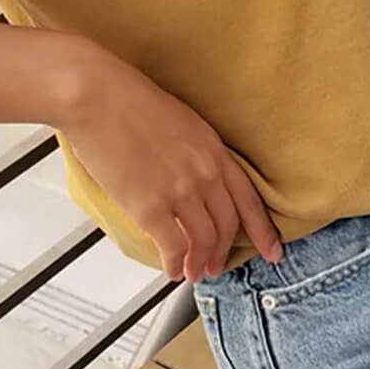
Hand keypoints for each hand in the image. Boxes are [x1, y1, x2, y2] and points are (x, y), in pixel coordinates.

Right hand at [56, 36, 282, 281]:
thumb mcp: (181, 121)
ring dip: (200, 264)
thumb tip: (196, 179)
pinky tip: (171, 269)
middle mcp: (204, 173)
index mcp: (214, 149)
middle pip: (228, 225)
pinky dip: (175, 264)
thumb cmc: (129, 101)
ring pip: (204, 242)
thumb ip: (196, 152)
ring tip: (193, 273)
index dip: (263, 231)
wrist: (97, 96)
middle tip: (217, 266)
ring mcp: (180, 191)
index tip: (272, 251)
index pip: (249, 199)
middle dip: (224, 252)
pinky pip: (173, 247)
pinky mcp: (150, 207)